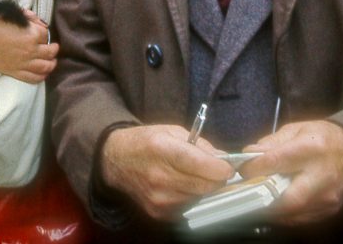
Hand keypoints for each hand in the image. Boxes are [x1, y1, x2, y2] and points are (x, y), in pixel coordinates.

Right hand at [0, 10, 57, 82]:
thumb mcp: (12, 14)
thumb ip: (27, 17)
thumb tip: (37, 21)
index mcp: (31, 34)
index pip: (46, 34)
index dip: (45, 32)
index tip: (42, 31)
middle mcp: (31, 50)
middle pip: (50, 52)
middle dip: (53, 48)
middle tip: (53, 46)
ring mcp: (23, 63)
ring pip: (46, 67)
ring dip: (52, 63)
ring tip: (52, 60)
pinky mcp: (15, 72)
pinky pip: (34, 78)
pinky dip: (42, 75)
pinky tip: (43, 72)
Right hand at [99, 124, 232, 220]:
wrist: (115, 161)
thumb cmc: (145, 141)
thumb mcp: (170, 131)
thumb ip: (199, 144)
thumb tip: (223, 159)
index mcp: (161, 149)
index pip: (202, 164)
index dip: (221, 167)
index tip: (227, 166)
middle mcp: (159, 176)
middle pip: (205, 185)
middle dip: (216, 179)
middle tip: (215, 171)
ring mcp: (158, 197)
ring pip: (199, 198)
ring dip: (203, 189)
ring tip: (193, 176)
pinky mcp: (158, 212)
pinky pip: (188, 207)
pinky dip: (191, 197)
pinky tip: (181, 186)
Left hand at [240, 120, 342, 225]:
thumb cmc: (323, 137)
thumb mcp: (296, 129)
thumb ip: (271, 143)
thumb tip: (249, 155)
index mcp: (311, 149)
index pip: (275, 162)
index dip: (254, 168)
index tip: (243, 169)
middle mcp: (323, 176)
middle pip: (287, 197)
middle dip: (263, 197)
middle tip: (247, 192)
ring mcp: (329, 196)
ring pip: (294, 212)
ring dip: (272, 208)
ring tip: (258, 198)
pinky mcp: (331, 208)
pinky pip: (303, 218)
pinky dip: (287, 214)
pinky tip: (277, 204)